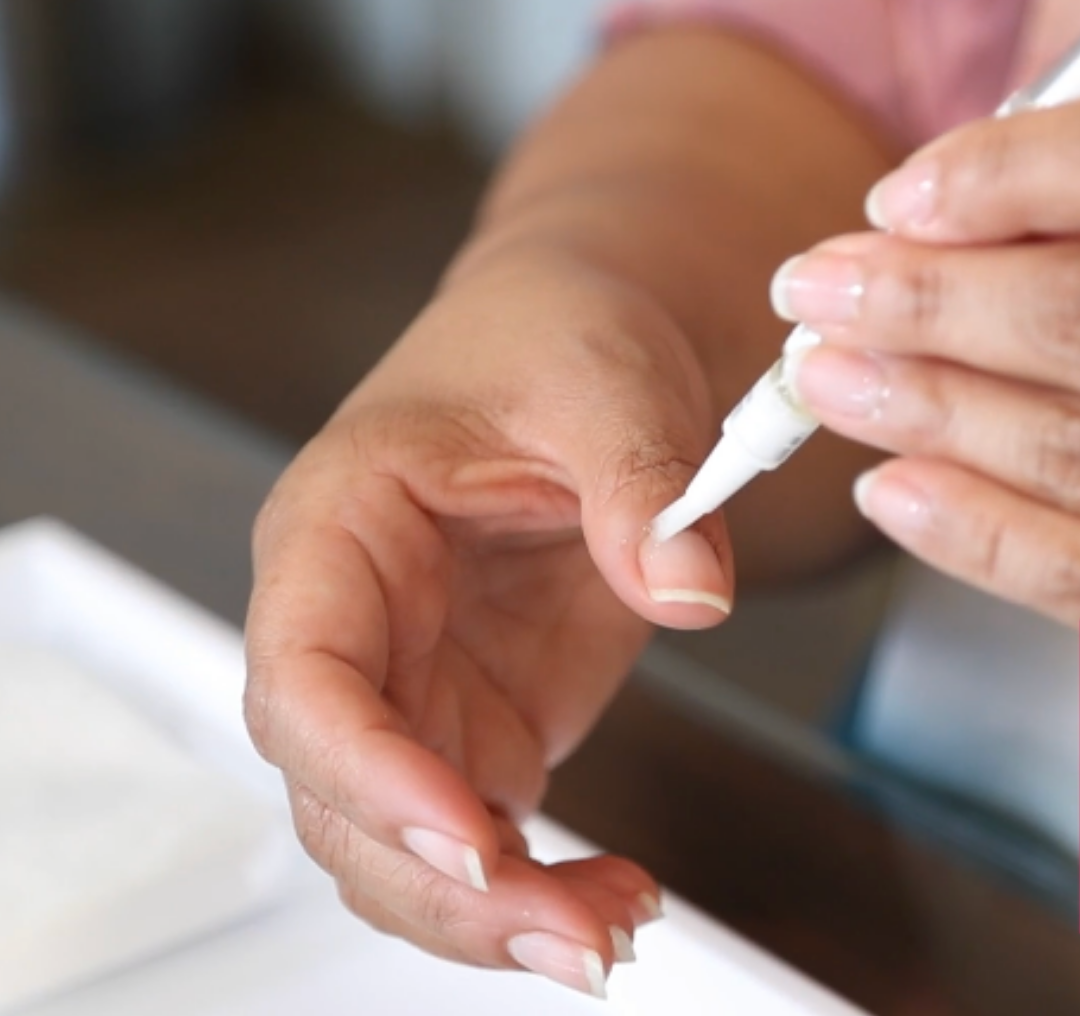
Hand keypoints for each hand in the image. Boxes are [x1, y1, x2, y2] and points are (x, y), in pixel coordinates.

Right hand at [243, 252, 732, 996]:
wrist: (572, 345)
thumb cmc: (547, 337)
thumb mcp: (601, 380)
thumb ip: (638, 483)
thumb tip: (688, 587)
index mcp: (340, 527)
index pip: (301, 671)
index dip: (362, 765)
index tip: (469, 831)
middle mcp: (358, 623)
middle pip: (341, 793)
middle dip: (441, 885)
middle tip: (572, 935)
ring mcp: (417, 682)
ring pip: (400, 842)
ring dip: (489, 912)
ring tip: (610, 929)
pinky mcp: (481, 717)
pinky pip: (480, 836)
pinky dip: (537, 888)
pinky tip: (616, 895)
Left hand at [771, 102, 1079, 623]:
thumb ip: (1061, 166)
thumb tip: (945, 179)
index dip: (1000, 180)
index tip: (893, 200)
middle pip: (1071, 316)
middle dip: (921, 304)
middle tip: (814, 292)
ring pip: (1063, 444)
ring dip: (919, 407)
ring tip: (823, 378)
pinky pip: (1073, 572)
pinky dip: (970, 533)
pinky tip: (887, 489)